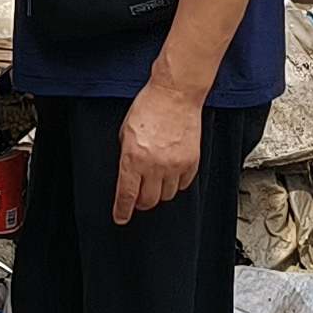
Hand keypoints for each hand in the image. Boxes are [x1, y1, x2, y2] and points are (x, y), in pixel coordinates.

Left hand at [114, 84, 206, 224]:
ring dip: (159, 192)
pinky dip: (176, 182)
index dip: (122, 211)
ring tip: (156, 179)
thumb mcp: (126, 131)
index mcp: (133, 157)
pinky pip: (183, 184)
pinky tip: (171, 171)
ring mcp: (174, 165)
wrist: (175, 94)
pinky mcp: (191, 162)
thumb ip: (126, 155)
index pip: (126, 195)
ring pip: (167, 196)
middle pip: (148, 201)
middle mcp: (154, 165)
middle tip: (139, 195)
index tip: (121, 218)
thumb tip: (128, 173)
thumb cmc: (149, 106)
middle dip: (141, 202)